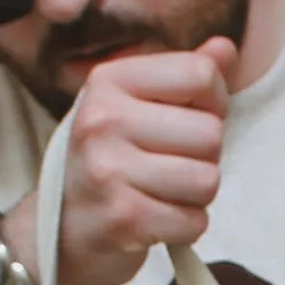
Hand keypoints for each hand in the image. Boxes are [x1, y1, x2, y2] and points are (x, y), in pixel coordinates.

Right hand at [0, 36, 235, 284]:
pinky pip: (195, 220)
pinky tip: (156, 220)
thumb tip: (225, 48)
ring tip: (160, 194)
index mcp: (108, 81)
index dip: (213, 103)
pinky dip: (185, 227)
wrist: (58, 236)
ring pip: (208, 179)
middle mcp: (103, 119)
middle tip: (166, 167)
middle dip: (203, 158)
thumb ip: (183, 78)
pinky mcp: (123, 217)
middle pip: (210, 132)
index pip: (200, 74)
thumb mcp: (135, 109)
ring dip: (195, 196)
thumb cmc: (108, 165)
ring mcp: (109, 170)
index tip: (185, 121)